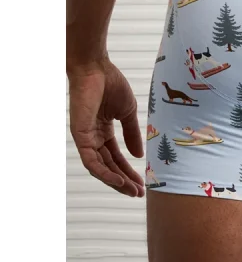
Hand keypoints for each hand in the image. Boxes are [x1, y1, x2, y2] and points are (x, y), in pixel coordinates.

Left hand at [68, 59, 144, 196]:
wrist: (96, 68)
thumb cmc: (111, 84)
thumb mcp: (128, 113)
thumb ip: (132, 134)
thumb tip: (139, 155)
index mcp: (104, 131)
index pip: (116, 158)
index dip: (129, 171)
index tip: (142, 183)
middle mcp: (93, 137)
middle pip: (109, 166)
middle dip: (124, 181)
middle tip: (139, 193)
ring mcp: (85, 137)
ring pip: (100, 167)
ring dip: (115, 181)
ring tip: (131, 190)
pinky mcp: (80, 135)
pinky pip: (91, 160)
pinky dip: (104, 172)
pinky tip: (117, 180)